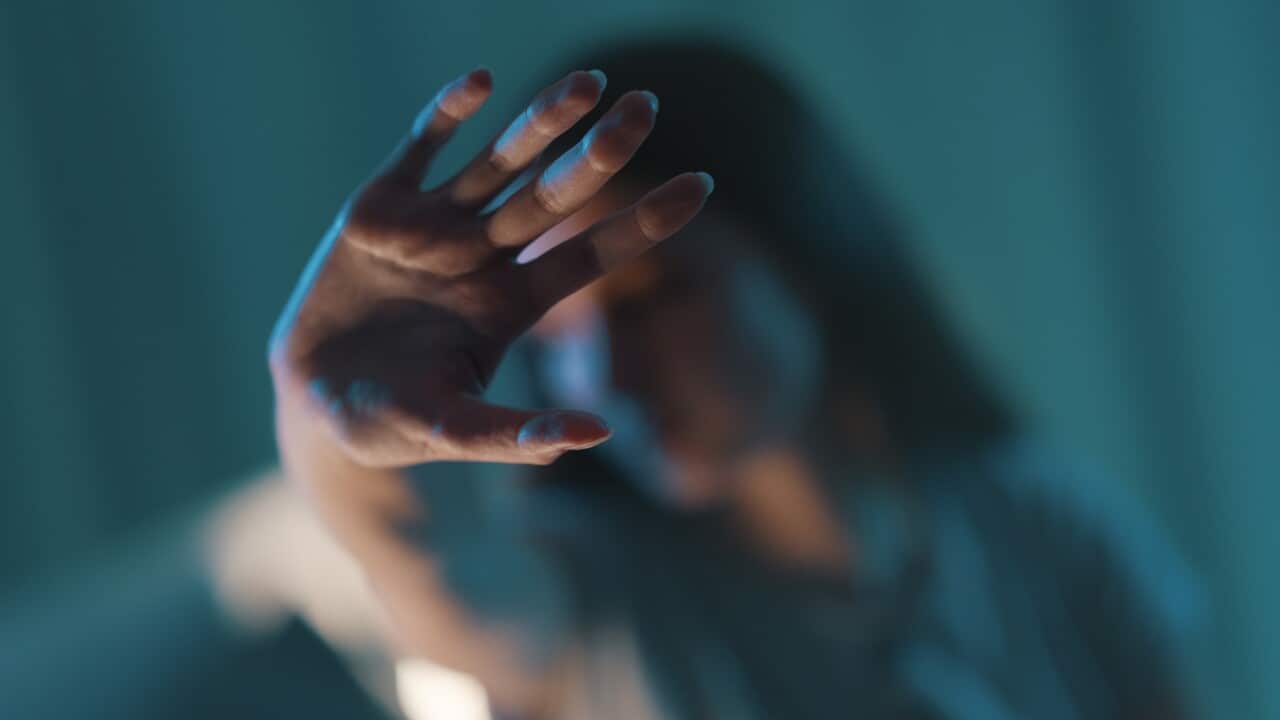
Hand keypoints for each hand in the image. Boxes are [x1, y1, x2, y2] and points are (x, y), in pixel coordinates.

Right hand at [269, 66, 712, 467]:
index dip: (643, 223)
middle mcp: (482, 257)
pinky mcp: (377, 207)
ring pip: (498, 164)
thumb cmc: (387, 423)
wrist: (309, 399)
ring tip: (588, 83)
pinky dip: (447, 115)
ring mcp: (432, 227)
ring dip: (540, 122)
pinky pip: (420, 148)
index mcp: (511, 305)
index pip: (590, 256)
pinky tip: (481, 83)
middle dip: (599, 155)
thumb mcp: (451, 431)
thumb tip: (600, 434)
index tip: (702, 186)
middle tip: (647, 108)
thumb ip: (516, 434)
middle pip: (554, 198)